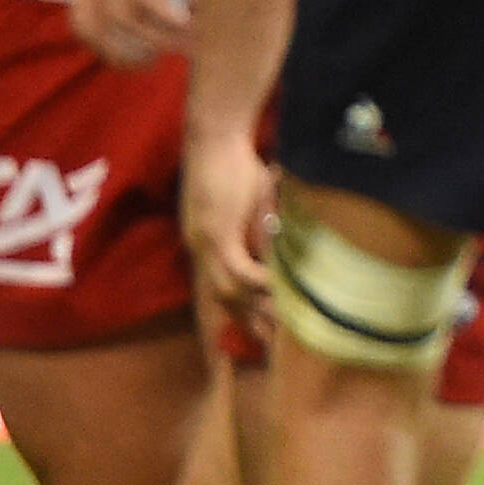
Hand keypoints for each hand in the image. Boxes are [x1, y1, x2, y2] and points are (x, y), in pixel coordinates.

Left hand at [71, 0, 196, 65]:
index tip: (152, 58)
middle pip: (93, 30)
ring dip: (161, 39)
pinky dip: (168, 17)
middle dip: (130, 53)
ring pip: (123, 19)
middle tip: (170, 57)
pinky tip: (192, 22)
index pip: (84, 25)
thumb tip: (179, 16)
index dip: (112, 49)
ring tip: (196, 41)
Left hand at [182, 128, 275, 343]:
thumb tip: (282, 245)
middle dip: (249, 324)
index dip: (241, 312)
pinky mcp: (218, 234)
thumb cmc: (234, 162)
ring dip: (256, 309)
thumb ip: (261, 227)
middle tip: (273, 345)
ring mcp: (206, 244)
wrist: (215, 138)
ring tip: (283, 322)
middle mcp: (200, 250)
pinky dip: (259, 284)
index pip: (220, 288)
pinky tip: (280, 291)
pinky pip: (239, 271)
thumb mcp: (251, 202)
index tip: (263, 332)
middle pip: (222, 299)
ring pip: (228, 292)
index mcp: (205, 244)